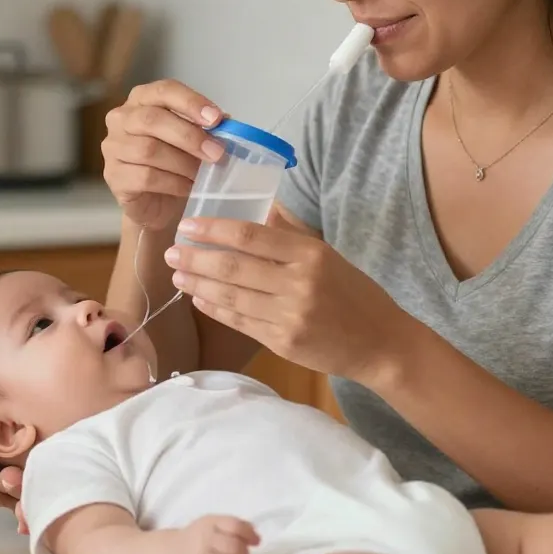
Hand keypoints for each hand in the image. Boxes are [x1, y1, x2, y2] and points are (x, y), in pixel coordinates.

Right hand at [102, 80, 226, 229]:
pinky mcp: (113, 176)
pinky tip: (188, 187)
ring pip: (148, 150)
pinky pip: (145, 177)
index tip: (216, 119)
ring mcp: (113, 147)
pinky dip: (173, 183)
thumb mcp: (196, 141)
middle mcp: (121, 118)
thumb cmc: (177, 165)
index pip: (164, 90)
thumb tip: (227, 122)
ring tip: (203, 175)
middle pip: (152, 119)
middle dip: (189, 136)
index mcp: (142, 99)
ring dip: (183, 163)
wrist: (160, 206)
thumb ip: (208, 127)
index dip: (191, 102)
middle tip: (216, 153)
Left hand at [164, 218, 412, 379]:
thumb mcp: (327, 255)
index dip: (214, 229)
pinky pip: (240, 322)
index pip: (251, 236)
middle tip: (172, 252)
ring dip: (199, 284)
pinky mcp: (283, 343)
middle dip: (196, 258)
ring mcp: (289, 316)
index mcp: (310, 254)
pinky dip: (216, 309)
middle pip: (234, 266)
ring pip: (231, 296)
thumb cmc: (353, 293)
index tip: (188, 225)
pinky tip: (200, 299)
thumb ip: (289, 235)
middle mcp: (298, 284)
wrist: (380, 344)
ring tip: (178, 275)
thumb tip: (255, 209)